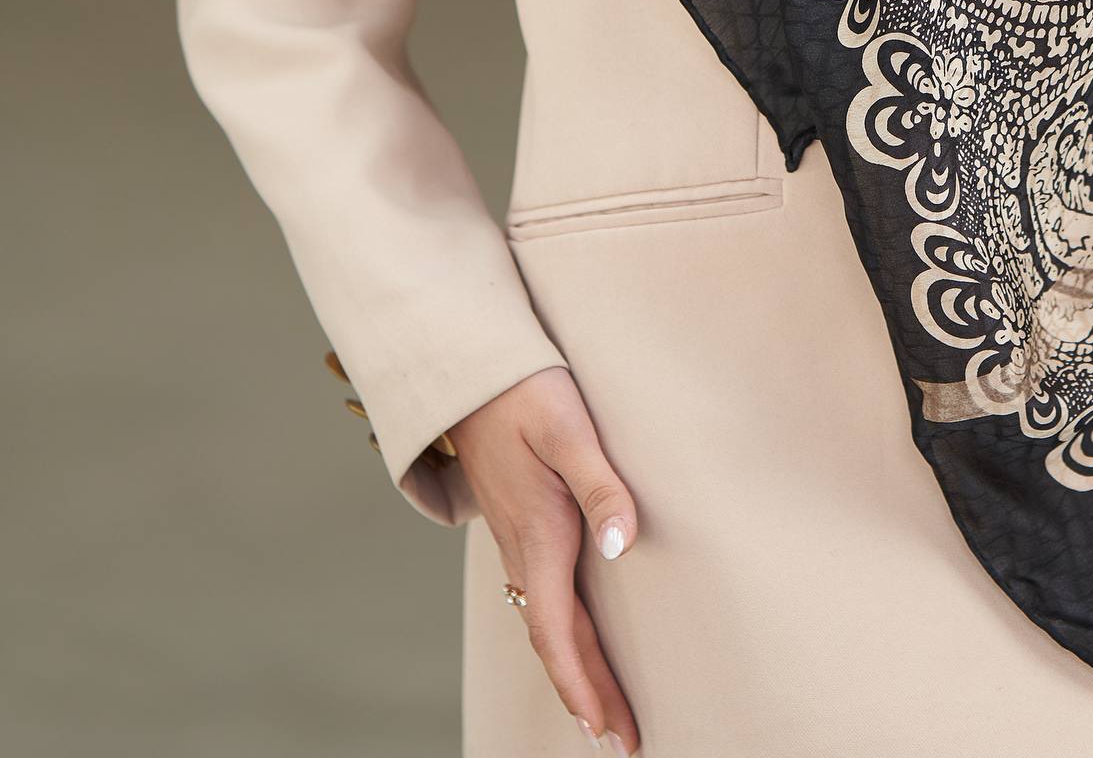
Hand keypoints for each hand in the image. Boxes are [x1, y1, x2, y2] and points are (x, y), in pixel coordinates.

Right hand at [446, 364, 641, 751]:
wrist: (470, 371)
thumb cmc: (525, 391)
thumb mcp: (569, 428)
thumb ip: (601, 484)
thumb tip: (622, 545)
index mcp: (538, 533)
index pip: (559, 631)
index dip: (583, 683)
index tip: (606, 729)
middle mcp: (522, 547)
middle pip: (555, 639)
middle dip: (586, 693)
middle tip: (620, 741)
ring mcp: (515, 538)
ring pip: (545, 620)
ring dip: (574, 668)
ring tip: (600, 710)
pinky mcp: (518, 523)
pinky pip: (539, 596)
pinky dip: (560, 633)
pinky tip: (573, 640)